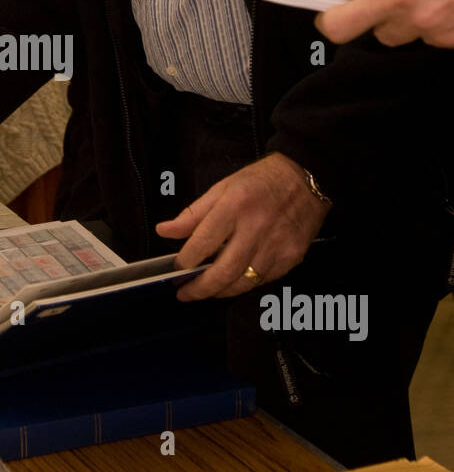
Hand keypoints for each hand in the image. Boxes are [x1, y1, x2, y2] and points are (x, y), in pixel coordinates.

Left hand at [155, 153, 328, 299]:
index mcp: (235, 206)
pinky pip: (263, 280)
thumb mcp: (222, 188)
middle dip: (200, 289)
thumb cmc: (261, 181)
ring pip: (243, 282)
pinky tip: (232, 282)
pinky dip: (244, 285)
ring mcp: (277, 245)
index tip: (177, 268)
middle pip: (223, 271)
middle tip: (185, 293)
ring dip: (220, 291)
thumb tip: (164, 231)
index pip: (203, 242)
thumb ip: (192, 214)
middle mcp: (256, 227)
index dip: (186, 261)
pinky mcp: (292, 256)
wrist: (306, 178)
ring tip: (206, 291)